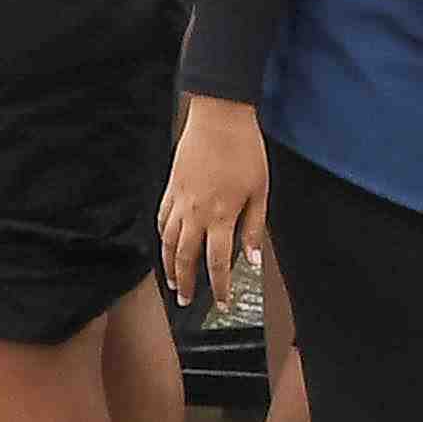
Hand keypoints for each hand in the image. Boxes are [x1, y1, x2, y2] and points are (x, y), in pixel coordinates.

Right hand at [159, 95, 268, 314]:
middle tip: (187, 300)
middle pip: (185, 257)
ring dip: (168, 265)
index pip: (217, 262)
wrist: (219, 119)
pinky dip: (161, 237)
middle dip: (187, 283)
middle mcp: (195, 213)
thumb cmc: (244, 151)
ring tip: (172, 281)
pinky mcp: (171, 188)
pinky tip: (164, 244)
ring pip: (167, 241)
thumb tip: (253, 259)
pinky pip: (161, 219)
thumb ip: (254, 227)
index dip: (219, 286)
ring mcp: (179, 201)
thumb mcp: (261, 192)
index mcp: (221, 216)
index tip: (222, 302)